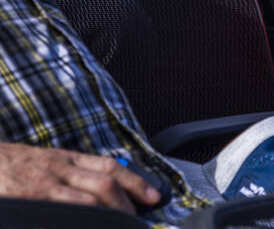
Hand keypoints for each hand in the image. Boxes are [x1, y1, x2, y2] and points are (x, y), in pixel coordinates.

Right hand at [0, 143, 161, 212]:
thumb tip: (101, 188)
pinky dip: (80, 220)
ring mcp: (45, 185)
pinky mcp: (31, 199)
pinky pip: (63, 211)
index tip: (153, 196)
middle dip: (127, 202)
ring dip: (109, 214)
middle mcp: (61, 168)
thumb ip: (70, 171)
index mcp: (66, 158)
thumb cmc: (12, 165)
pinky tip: (88, 226)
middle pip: (106, 183)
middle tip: (137, 218)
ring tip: (120, 226)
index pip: (110, 166)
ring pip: (89, 199)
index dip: (135, 181)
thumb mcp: (44, 160)